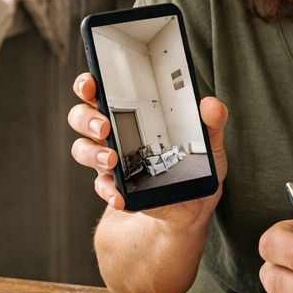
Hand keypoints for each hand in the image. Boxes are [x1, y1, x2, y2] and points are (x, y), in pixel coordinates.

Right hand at [67, 72, 226, 227]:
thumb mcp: (209, 144)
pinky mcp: (114, 188)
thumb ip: (211, 122)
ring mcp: (110, 162)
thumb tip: (211, 104)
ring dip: (93, 154)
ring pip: (83, 150)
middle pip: (81, 117)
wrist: (190, 208)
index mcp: (131, 113)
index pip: (101, 91)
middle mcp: (114, 134)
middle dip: (87, 118)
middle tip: (104, 126)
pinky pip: (102, 187)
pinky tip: (120, 197)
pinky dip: (109, 191)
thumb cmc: (195, 168)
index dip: (88, 84)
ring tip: (112, 160)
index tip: (92, 83)